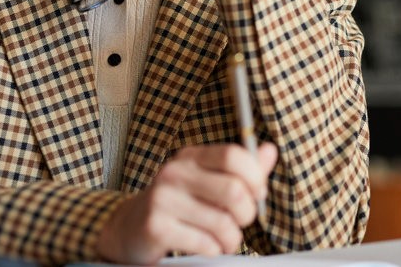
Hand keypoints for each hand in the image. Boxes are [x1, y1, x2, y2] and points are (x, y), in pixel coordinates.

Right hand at [94, 142, 277, 264]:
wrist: (130, 228)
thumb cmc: (177, 205)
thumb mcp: (207, 181)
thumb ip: (241, 169)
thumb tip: (270, 150)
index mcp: (191, 157)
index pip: (233, 155)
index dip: (255, 177)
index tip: (257, 194)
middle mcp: (175, 172)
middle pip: (233, 190)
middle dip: (247, 214)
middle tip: (241, 222)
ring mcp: (163, 198)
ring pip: (222, 222)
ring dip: (232, 239)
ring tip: (225, 240)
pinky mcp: (156, 226)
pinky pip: (204, 243)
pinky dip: (214, 250)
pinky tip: (208, 247)